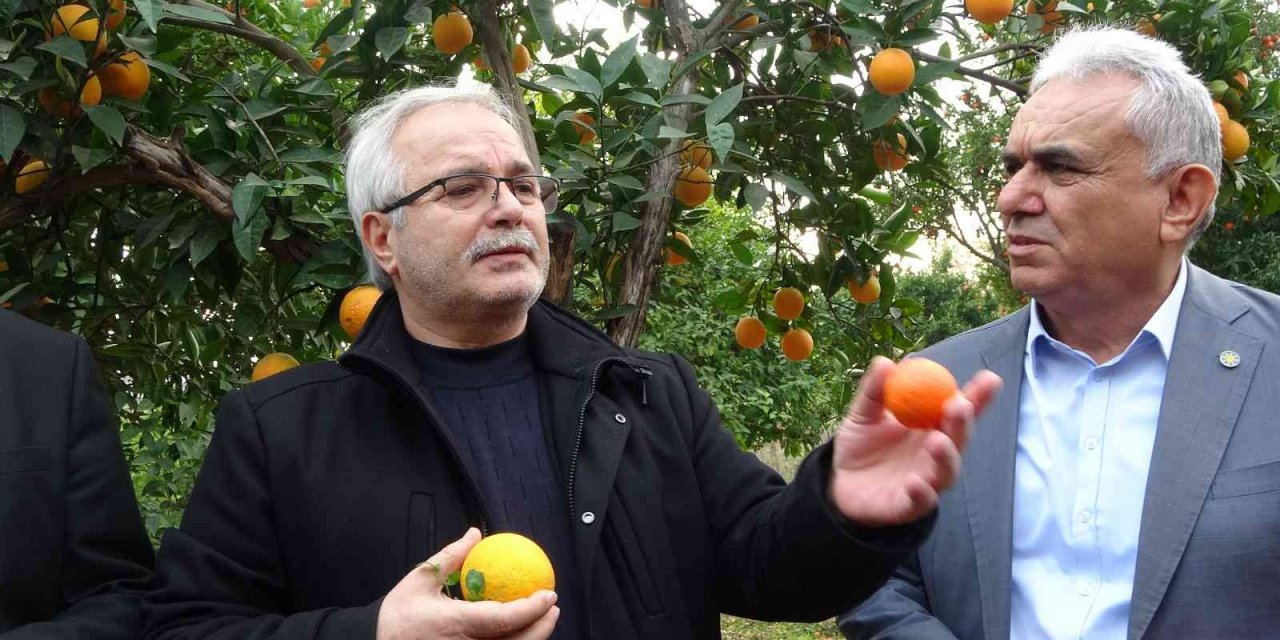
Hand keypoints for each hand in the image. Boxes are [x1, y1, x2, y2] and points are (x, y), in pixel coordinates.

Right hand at [376, 528, 559, 639]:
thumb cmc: (397, 616)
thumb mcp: (420, 581)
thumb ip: (451, 557)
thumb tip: (475, 534)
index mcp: (455, 625)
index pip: (503, 619)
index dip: (531, 609)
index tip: (549, 594)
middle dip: (542, 627)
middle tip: (552, 607)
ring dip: (532, 638)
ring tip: (542, 620)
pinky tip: (520, 633)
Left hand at [829, 356, 1001, 526]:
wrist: (839, 483)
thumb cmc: (860, 445)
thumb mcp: (863, 414)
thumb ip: (874, 391)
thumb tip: (885, 362)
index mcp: (930, 427)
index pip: (959, 410)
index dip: (977, 396)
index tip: (989, 378)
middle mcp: (935, 454)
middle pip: (958, 439)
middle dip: (963, 422)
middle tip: (959, 404)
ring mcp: (927, 481)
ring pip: (946, 472)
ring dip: (946, 457)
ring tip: (938, 441)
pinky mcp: (910, 506)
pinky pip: (921, 502)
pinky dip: (922, 493)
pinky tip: (916, 483)